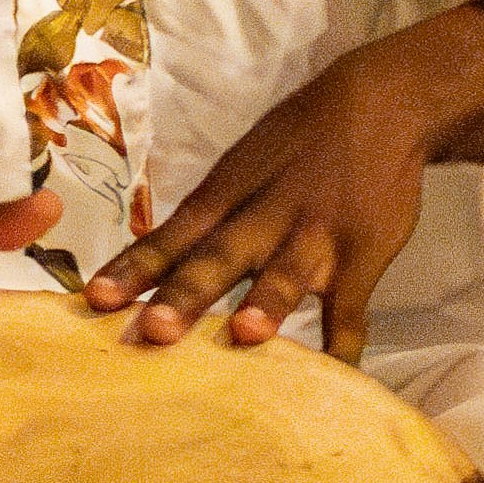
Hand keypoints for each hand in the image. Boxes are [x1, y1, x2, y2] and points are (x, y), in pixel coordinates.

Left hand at [101, 39, 475, 351]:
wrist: (386, 103)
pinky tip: (332, 378)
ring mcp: (316, 236)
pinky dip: (343, 345)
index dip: (135, 266)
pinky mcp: (362, 255)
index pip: (174, 233)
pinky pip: (350, 308)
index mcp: (229, 192)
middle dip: (186, 294)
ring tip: (247, 334)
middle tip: (154, 330)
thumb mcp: (246, 160)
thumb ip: (210, 213)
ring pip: (286, 273)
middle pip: (220, 257)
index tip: (97, 299)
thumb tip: (155, 263)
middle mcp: (265, 216)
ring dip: (266, 303)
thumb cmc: (301, 137)